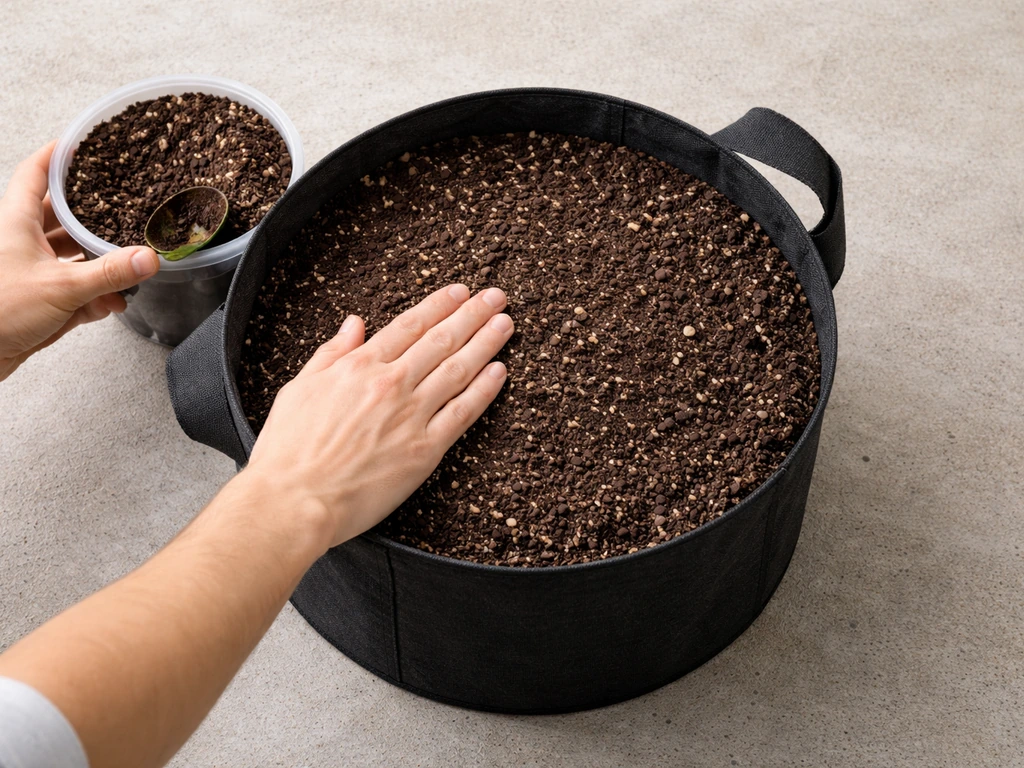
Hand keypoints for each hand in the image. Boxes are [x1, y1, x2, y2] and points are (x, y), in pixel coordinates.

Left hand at [0, 141, 160, 380]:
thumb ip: (109, 273)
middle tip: (121, 204)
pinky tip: (113, 302)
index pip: (35, 174)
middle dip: (93, 213)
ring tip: (126, 259)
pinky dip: (95, 295)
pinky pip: (75, 289)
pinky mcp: (39, 300)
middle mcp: (22, 242)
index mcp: (16, 223)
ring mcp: (31, 271)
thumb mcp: (61, 288)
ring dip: (98, 260)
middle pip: (60, 214)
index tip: (82, 145)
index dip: (57, 156)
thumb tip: (146, 258)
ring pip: (71, 254)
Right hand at [244, 284, 513, 547]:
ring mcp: (411, 416)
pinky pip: (463, 412)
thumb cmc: (289, 451)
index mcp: (359, 366)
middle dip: (473, 314)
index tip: (459, 292)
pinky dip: (484, 390)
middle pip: (442, 340)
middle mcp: (390, 384)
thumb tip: (354, 324)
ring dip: (486, 343)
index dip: (439, 305)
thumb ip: (332, 353)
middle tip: (496, 298)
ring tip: (505, 323)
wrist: (294, 500)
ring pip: (458, 369)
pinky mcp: (425, 450)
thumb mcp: (299, 388)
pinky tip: (499, 372)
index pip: (410, 325)